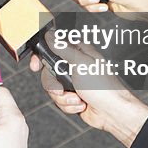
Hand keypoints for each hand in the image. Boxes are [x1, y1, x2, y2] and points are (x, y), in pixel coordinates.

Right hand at [30, 33, 147, 147]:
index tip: (36, 65)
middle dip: (54, 84)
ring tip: (78, 99)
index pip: (53, 47)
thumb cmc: (103, 87)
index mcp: (78, 52)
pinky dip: (68, 105)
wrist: (112, 113)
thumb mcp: (80, 63)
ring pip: (52, 88)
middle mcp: (74, 66)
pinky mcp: (72, 96)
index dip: (41, 56)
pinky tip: (80, 105)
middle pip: (47, 71)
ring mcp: (73, 82)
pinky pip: (58, 100)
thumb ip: (62, 48)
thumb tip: (50, 34)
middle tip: (61, 89)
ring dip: (63, 97)